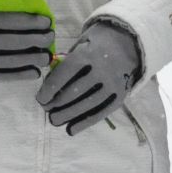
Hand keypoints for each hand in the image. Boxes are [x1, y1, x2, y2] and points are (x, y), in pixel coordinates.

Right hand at [0, 2, 51, 78]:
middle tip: (51, 37)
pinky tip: (35, 73)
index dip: (29, 22)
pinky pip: (0, 76)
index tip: (46, 22)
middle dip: (35, 40)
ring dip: (30, 60)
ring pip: (7, 61)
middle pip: (10, 42)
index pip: (7, 21)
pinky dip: (19, 76)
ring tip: (47, 57)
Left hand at [35, 20, 142, 134]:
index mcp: (88, 53)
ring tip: (55, 120)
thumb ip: (68, 62)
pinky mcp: (121, 94)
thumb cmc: (98, 43)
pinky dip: (86, 123)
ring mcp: (113, 83)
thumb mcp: (81, 44)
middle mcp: (102, 69)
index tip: (40, 99)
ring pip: (88, 104)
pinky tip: (71, 130)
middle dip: (57, 104)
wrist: (130, 42)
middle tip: (46, 110)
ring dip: (68, 115)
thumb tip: (50, 86)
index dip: (50, 88)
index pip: (65, 73)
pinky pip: (102, 112)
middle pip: (75, 91)